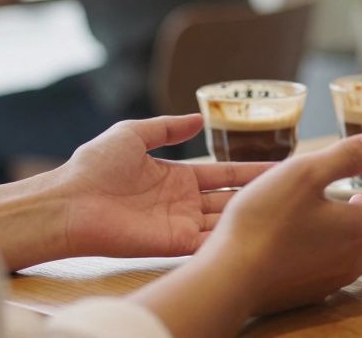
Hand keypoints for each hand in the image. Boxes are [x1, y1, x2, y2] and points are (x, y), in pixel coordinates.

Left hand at [52, 114, 274, 259]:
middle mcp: (183, 201)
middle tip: (292, 187)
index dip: (249, 170)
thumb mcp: (133, 134)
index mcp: (177, 176)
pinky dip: (230, 236)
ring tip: (284, 205)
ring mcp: (180, 223)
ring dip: (250, 213)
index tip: (278, 165)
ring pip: (225, 218)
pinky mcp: (173, 243)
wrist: (69, 202)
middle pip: (230, 197)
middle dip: (258, 193)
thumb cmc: (94, 166)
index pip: (223, 173)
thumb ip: (167, 127)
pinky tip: (257, 226)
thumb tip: (198, 118)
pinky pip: (208, 241)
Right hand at [196, 134, 361, 314]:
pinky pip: (349, 266)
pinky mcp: (312, 289)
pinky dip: (357, 246)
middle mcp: (355, 258)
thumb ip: (346, 156)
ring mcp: (334, 277)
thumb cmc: (264, 222)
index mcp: (360, 228)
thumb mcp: (304, 173)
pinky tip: (332, 234)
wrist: (229, 280)